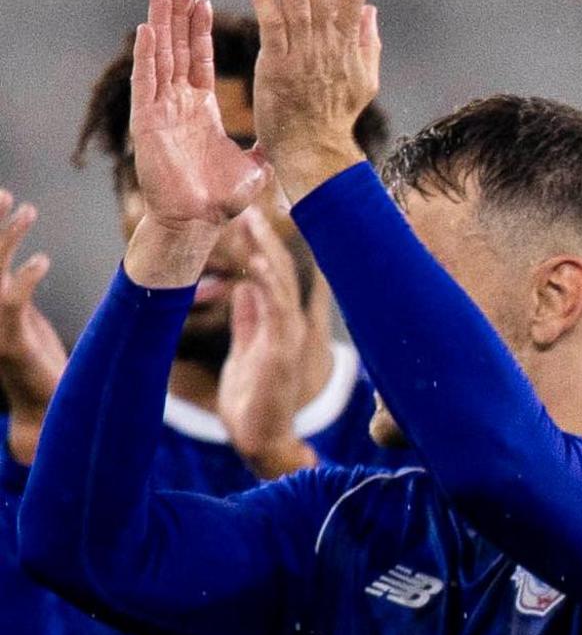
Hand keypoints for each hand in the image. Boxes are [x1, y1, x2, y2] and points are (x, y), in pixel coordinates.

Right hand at [0, 191, 63, 452]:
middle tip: (4, 192)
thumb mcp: (25, 317)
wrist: (45, 408)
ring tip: (30, 210)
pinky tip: (43, 259)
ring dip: (9, 237)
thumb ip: (16, 289)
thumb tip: (23, 260)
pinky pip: (14, 301)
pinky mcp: (10, 341)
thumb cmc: (37, 361)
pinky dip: (26, 277)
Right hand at [120, 0, 269, 286]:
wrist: (198, 223)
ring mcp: (161, 109)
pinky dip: (147, 56)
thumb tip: (287, 133)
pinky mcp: (148, 122)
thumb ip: (266, 142)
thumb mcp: (253, 163)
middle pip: (178, 49)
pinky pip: (147, 83)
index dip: (200, 31)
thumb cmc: (221, 199)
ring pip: (161, 57)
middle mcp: (179, 103)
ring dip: (161, 24)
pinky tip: (147, 30)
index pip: (201, 60)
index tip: (204, 0)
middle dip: (180, 15)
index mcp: (201, 109)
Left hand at [210, 210, 320, 478]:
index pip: (270, 270)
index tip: (245, 208)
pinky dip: (265, 280)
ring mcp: (287, 334)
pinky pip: (275, 306)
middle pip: (276, 267)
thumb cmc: (253, 399)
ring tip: (249, 217)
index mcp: (277, 321)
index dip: (259, 240)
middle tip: (249, 197)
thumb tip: (241, 288)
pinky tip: (253, 258)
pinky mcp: (282, 348)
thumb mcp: (245, 350)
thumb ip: (247, 319)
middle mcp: (287, 322)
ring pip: (277, 281)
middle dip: (262, 233)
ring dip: (263, 248)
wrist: (261, 438)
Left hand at [248, 0, 382, 202]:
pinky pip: (274, 26)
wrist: (314, 153)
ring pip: (298, 0)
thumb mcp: (363, 81)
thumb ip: (368, 43)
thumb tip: (373, 11)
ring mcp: (306, 57)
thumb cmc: (334, 119)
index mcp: (351, 45)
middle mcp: (331, 46)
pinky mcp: (279, 68)